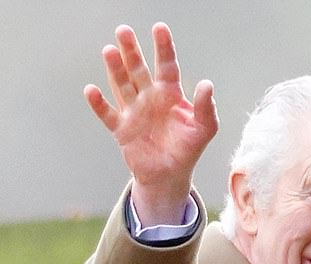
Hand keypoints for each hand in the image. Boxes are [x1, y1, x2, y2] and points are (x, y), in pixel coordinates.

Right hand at [85, 22, 218, 224]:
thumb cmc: (188, 149)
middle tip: (124, 31)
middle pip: (139, 70)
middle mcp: (149, 98)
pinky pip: (108, 114)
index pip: (167, 66)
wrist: (170, 175)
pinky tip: (92, 90)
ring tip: (109, 51)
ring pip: (122, 85)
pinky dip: (99, 104)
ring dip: (115, 69)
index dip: (163, 48)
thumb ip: (206, 107)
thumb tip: (206, 85)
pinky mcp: (122, 129)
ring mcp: (134, 111)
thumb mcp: (204, 129)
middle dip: (132, 51)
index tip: (159, 28)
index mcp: (170, 94)